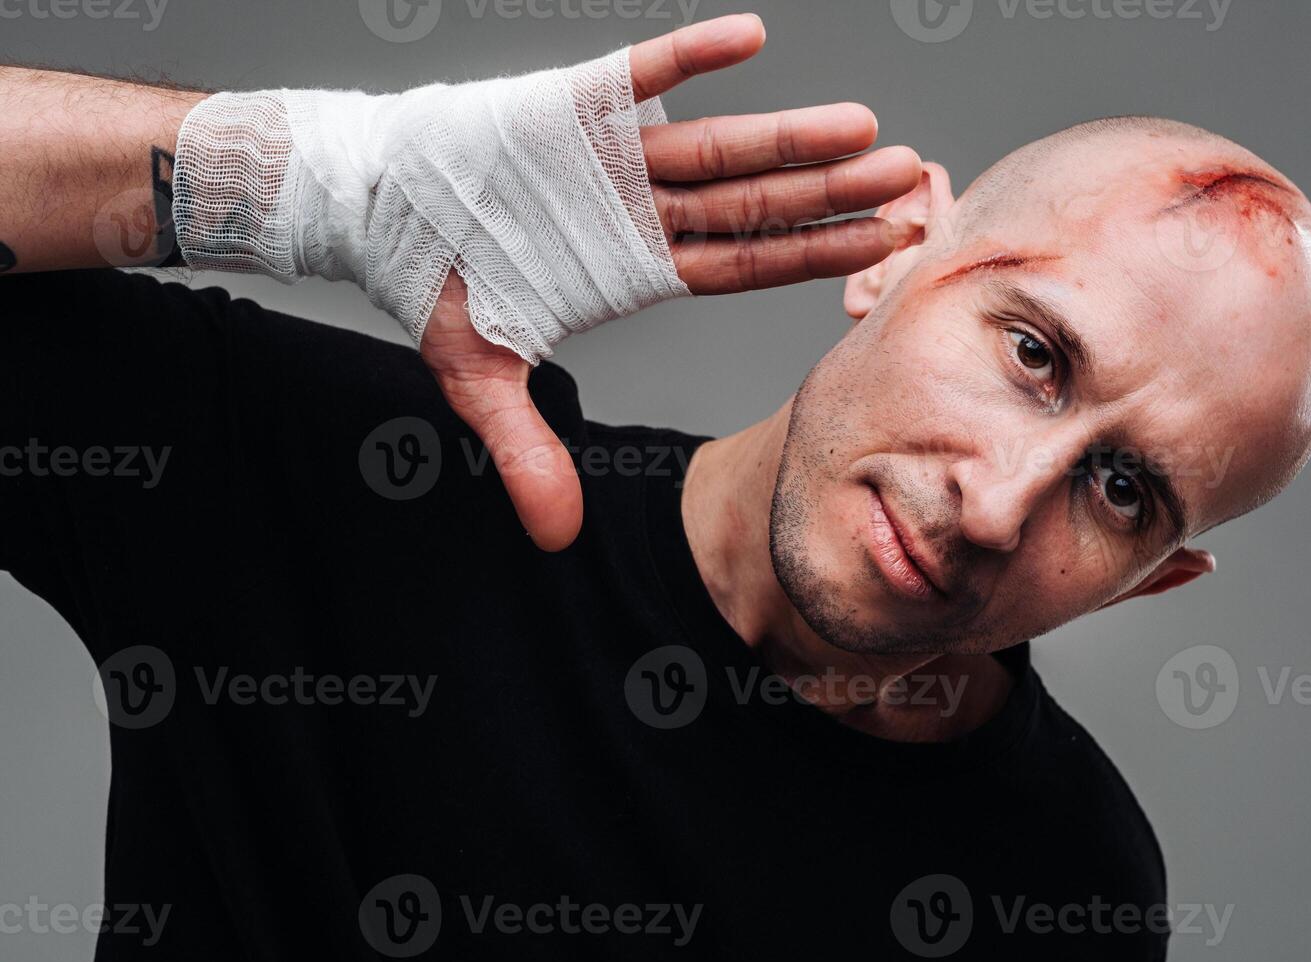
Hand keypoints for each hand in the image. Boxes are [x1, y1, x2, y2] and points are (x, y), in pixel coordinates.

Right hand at [420, 12, 921, 550]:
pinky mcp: (574, 105)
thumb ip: (527, 451)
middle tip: (912, 181)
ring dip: (788, 139)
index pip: (745, 265)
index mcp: (637, 267)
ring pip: (718, 148)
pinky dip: (690, 58)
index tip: (885, 248)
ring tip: (865, 128)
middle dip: (829, 196)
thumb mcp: (479, 376)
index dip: (814, 258)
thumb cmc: (435, 281)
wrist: (376, 202)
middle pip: (753, 206)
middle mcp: (641, 210)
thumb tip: (557, 539)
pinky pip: (641, 77)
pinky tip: (750, 38)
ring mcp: (614, 157)